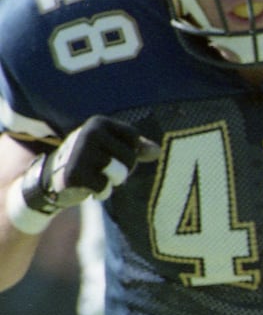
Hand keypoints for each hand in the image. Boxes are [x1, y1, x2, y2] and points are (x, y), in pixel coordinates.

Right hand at [15, 116, 158, 217]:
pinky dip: (101, 192)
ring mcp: (80, 152)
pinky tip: (87, 187)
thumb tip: (157, 151)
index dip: (130, 152)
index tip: (111, 154)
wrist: (53, 179)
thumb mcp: (113, 149)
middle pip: (130, 157)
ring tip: (96, 176)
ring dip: (112, 181)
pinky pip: (104, 187)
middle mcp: (89, 132)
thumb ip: (137, 148)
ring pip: (119, 173)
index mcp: (99, 123)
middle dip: (122, 169)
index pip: (134, 139)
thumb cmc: (90, 161)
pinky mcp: (74, 173)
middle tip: (102, 169)